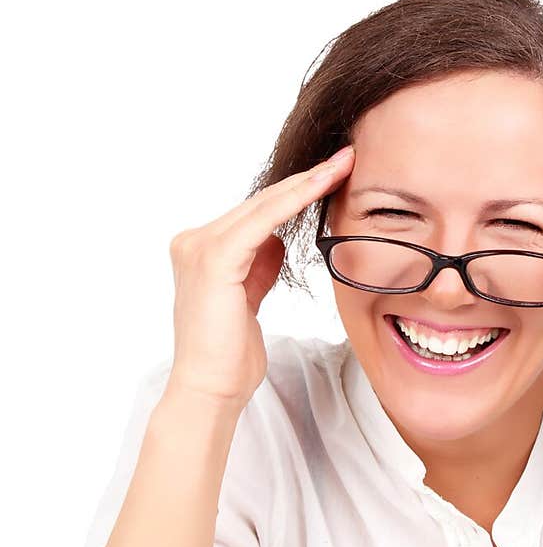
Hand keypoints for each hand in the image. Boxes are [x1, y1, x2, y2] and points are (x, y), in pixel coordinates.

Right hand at [166, 145, 355, 410]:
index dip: (295, 191)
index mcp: (200, 249)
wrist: (212, 388)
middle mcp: (193, 241)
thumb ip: (258, 265)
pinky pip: (262, 221)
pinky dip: (294, 201)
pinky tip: (321, 185)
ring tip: (342, 165)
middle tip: (345, 157)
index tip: (332, 173)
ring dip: (306, 183)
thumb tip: (277, 241)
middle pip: (260, 203)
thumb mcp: (249, 297)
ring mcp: (198, 247)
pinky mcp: (213, 259)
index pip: (256, 212)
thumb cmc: (231, 353)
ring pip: (264, 205)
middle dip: (306, 179)